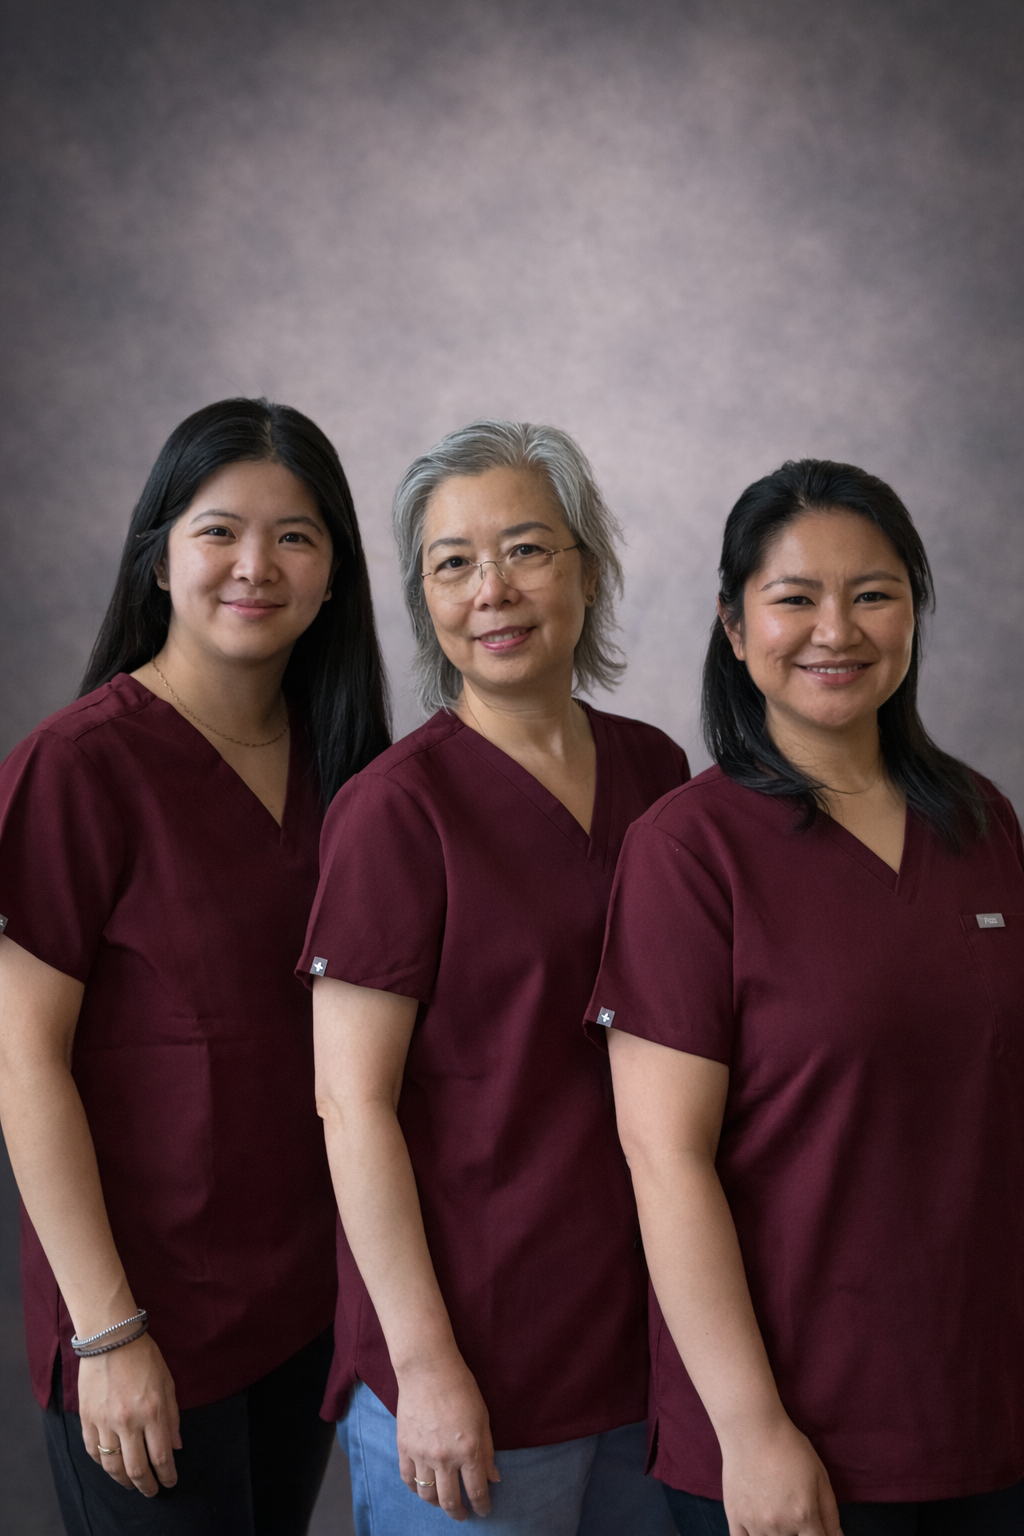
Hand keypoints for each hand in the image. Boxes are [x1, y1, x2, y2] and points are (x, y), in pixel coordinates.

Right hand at [78, 1333, 181, 1496]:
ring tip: (132, 1484)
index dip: (167, 1475)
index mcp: (152, 1410)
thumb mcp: (167, 1383)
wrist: (110, 1337)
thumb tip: (176, 1447)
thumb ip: (172, 1417)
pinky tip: (111, 1465)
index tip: (170, 1482)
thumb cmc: (143, 1356)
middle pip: (136, 1468)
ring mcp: (104, 1421)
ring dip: (124, 1481)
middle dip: (146, 1486)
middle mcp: (127, 1420)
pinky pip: (93, 1451)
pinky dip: (103, 1463)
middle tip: (152, 1491)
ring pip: (112, 1466)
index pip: (161, 1456)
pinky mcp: (86, 1418)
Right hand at [395, 1357, 500, 1521]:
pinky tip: (423, 1487)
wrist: (427, 1370)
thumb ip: (488, 1451)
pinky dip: (415, 1488)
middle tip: (463, 1515)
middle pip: (450, 1500)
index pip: (476, 1490)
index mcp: (468, 1450)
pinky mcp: (404, 1448)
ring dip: (437, 1504)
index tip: (484, 1510)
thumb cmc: (461, 1388)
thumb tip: (493, 1478)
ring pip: (427, 1494)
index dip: (482, 1505)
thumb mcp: (483, 1418)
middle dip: (459, 1512)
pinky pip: (408, 1479)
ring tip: (443, 1503)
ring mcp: (421, 1455)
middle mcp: (444, 1458)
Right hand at [720, 1417, 841, 1535]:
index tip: (816, 1529)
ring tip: (777, 1513)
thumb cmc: (788, 1446)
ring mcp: (754, 1523)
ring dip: (778, 1535)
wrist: (751, 1427)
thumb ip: (830, 1513)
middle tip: (794, 1512)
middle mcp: (779, 1525)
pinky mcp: (735, 1516)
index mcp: (803, 1515)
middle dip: (799, 1533)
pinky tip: (759, 1527)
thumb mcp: (819, 1475)